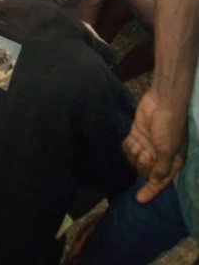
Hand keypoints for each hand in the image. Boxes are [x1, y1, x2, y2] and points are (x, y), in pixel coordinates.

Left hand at [123, 88, 187, 202]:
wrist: (162, 101)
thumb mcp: (167, 150)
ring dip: (134, 155)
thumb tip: (154, 181)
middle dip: (142, 166)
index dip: (150, 192)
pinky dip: (128, 146)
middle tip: (145, 154)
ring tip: (139, 144)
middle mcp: (159, 156)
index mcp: (172, 162)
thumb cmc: (169, 126)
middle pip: (145, 171)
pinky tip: (132, 139)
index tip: (139, 200)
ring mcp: (147, 145)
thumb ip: (161, 167)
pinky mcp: (137, 134)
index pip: (160, 182)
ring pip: (135, 160)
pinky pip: (128, 147)